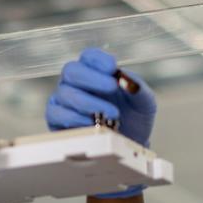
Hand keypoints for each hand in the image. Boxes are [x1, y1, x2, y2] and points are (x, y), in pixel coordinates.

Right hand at [46, 48, 156, 197]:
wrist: (131, 145)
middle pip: (72, 71)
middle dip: (92, 78)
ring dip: (89, 102)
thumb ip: (138, 89)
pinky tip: (92, 123)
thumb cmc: (135, 119)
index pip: (89, 57)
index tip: (112, 68)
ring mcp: (65, 101)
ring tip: (112, 114)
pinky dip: (75, 119)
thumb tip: (127, 81)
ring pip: (65, 93)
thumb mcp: (145, 103)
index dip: (98, 60)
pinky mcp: (58, 121)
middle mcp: (77, 84)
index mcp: (96, 72)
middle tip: (112, 87)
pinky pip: (57, 114)